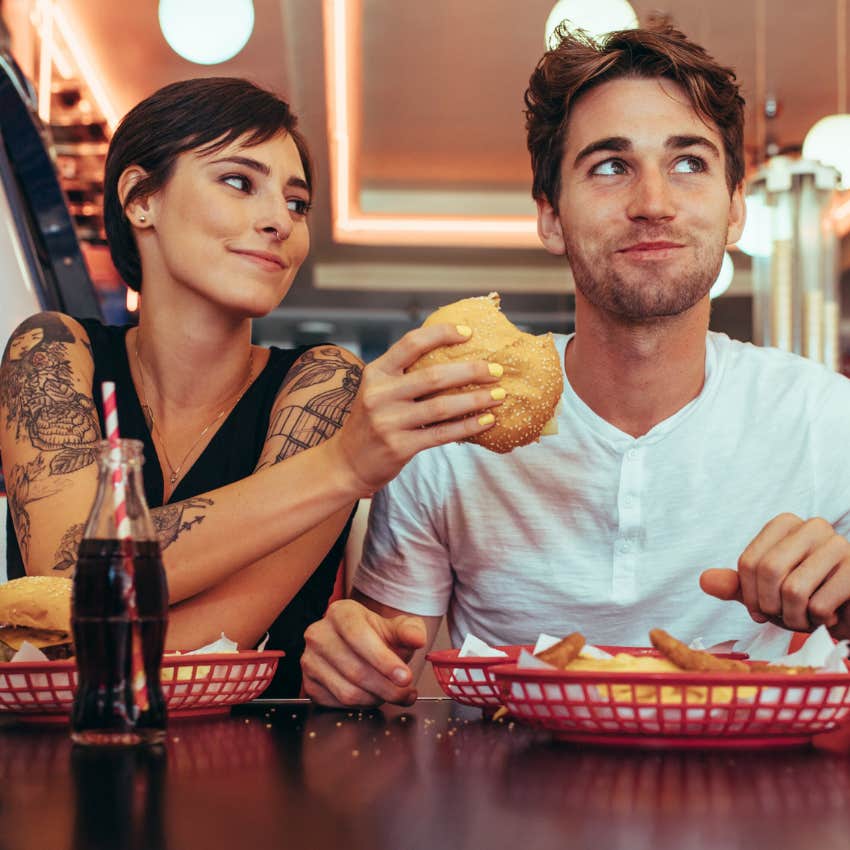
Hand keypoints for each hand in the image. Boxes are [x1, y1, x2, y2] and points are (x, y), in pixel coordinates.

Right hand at [301, 600, 426, 707]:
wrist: (360, 646)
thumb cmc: (379, 635)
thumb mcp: (398, 628)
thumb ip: (410, 631)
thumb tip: (417, 638)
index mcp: (340, 613)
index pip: (358, 636)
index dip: (383, 660)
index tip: (406, 677)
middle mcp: (319, 634)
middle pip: (355, 670)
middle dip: (387, 687)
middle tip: (407, 692)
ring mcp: (309, 660)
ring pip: (347, 691)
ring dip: (377, 698)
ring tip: (394, 693)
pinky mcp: (308, 683)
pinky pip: (338, 703)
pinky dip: (362, 706)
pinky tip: (375, 696)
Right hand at [334, 324, 501, 495]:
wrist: (348, 462)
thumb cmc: (373, 420)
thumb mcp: (378, 390)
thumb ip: (405, 374)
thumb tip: (454, 356)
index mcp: (376, 372)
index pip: (411, 343)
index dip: (441, 334)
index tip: (468, 332)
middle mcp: (380, 394)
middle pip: (433, 376)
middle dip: (471, 371)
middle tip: (497, 369)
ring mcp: (389, 422)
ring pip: (442, 407)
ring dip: (476, 400)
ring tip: (499, 395)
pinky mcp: (400, 447)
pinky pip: (442, 434)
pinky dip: (468, 426)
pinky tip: (487, 421)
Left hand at [700, 513, 849, 638]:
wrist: (846, 613)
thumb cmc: (804, 599)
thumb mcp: (764, 592)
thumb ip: (735, 585)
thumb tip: (704, 580)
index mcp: (785, 524)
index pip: (749, 561)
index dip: (749, 594)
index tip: (758, 610)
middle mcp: (813, 527)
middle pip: (769, 570)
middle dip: (769, 605)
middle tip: (780, 617)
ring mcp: (839, 546)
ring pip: (794, 590)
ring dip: (794, 617)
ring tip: (804, 617)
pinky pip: (820, 604)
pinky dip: (817, 620)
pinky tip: (827, 617)